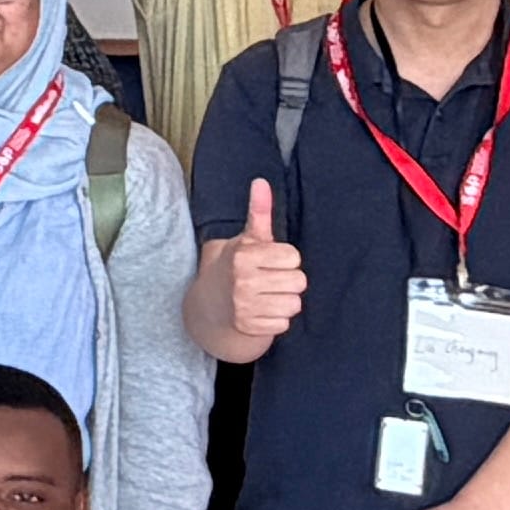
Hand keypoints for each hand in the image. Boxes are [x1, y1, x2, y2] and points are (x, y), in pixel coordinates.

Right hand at [211, 177, 305, 353]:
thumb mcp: (247, 238)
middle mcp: (243, 281)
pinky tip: (263, 311)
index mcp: (244, 256)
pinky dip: (276, 319)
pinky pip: (284, 324)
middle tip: (271, 279)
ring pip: (294, 304)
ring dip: (285, 301)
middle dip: (289, 280)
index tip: (271, 260)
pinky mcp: (249, 327)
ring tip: (268, 295)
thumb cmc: (237, 265)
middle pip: (299, 282)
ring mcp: (244, 306)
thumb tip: (261, 182)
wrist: (210, 304)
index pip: (294, 257)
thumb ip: (259, 211)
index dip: (287, 259)